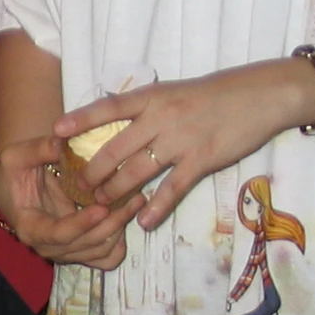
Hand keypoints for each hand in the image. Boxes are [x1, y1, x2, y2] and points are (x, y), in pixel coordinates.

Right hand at [0, 135, 140, 269]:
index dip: (81, 224)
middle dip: (112, 222)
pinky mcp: (80, 251)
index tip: (102, 208)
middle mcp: (48, 246)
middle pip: (86, 244)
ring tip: (136, 200)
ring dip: (120, 228)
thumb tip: (64, 142)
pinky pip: (106, 258)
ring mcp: (66, 252)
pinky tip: (126, 219)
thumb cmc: (13, 173)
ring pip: (100, 252)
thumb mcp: (18, 156)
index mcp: (30, 228)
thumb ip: (40, 150)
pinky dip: (119, 244)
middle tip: (133, 196)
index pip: (59, 234)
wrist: (14, 187)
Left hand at [56, 58, 314, 230]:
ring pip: (139, 170)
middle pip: (116, 147)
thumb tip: (116, 122)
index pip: (108, 108)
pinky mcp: (202, 159)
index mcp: (152, 97)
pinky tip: (144, 221)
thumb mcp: (173, 93)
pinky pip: (173, 187)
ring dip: (117, 190)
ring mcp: (181, 139)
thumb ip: (147, 109)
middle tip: (78, 186)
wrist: (259, 96)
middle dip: (93, 169)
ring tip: (101, 203)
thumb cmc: (214, 94)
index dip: (81, 119)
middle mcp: (161, 117)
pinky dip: (157, 207)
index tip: (55, 131)